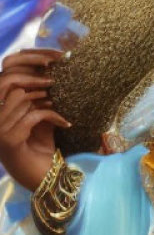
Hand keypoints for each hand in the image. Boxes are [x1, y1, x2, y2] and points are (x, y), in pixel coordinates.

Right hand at [0, 49, 70, 190]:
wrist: (43, 177)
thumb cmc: (40, 144)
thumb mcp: (39, 114)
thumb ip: (38, 94)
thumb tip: (50, 66)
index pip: (5, 70)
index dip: (29, 58)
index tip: (56, 57)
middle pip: (8, 79)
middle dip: (37, 73)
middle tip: (61, 75)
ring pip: (21, 96)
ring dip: (46, 98)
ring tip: (60, 105)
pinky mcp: (8, 140)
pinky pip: (33, 116)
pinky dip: (54, 116)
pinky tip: (66, 123)